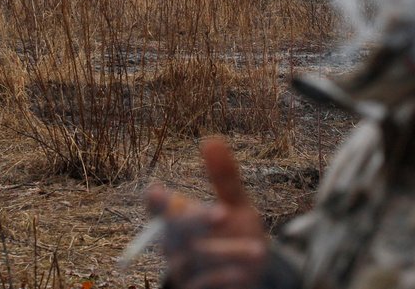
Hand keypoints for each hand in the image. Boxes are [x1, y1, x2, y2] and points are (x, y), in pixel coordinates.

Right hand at [147, 138, 266, 288]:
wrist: (250, 277)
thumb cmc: (236, 235)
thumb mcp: (236, 205)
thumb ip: (224, 177)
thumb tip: (211, 139)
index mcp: (179, 218)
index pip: (158, 208)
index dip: (156, 202)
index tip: (157, 193)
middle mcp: (175, 244)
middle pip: (175, 231)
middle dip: (197, 221)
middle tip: (223, 213)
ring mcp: (183, 269)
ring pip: (197, 258)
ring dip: (228, 253)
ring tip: (258, 250)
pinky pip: (204, 284)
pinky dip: (225, 277)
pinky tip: (245, 273)